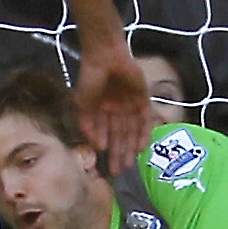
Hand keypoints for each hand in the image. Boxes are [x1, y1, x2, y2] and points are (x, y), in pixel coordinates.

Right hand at [70, 37, 153, 174]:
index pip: (106, 135)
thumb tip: (98, 146)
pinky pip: (145, 120)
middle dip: (119, 154)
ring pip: (132, 131)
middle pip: (120, 136)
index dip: (107, 151)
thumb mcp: (82, 104)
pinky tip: (141, 147)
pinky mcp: (143, 99)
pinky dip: (143, 133)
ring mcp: (131, 105)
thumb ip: (88, 125)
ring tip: (130, 164)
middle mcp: (117, 111)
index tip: (106, 167)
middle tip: (119, 172)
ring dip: (131, 147)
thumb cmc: (90, 78)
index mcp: (102, 111)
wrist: (105, 56)